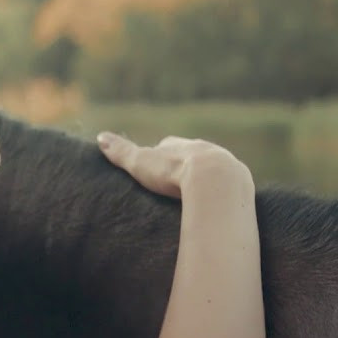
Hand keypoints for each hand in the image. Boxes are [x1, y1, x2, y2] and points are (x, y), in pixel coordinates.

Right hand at [96, 131, 251, 199]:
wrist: (214, 180)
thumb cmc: (174, 171)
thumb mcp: (141, 163)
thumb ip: (122, 152)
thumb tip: (100, 137)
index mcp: (179, 145)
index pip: (167, 146)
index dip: (160, 155)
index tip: (154, 165)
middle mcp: (203, 149)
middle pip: (191, 154)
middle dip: (184, 163)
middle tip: (175, 178)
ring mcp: (223, 163)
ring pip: (211, 167)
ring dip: (204, 176)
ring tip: (196, 192)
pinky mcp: (237, 181)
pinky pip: (227, 184)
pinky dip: (220, 189)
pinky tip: (216, 200)